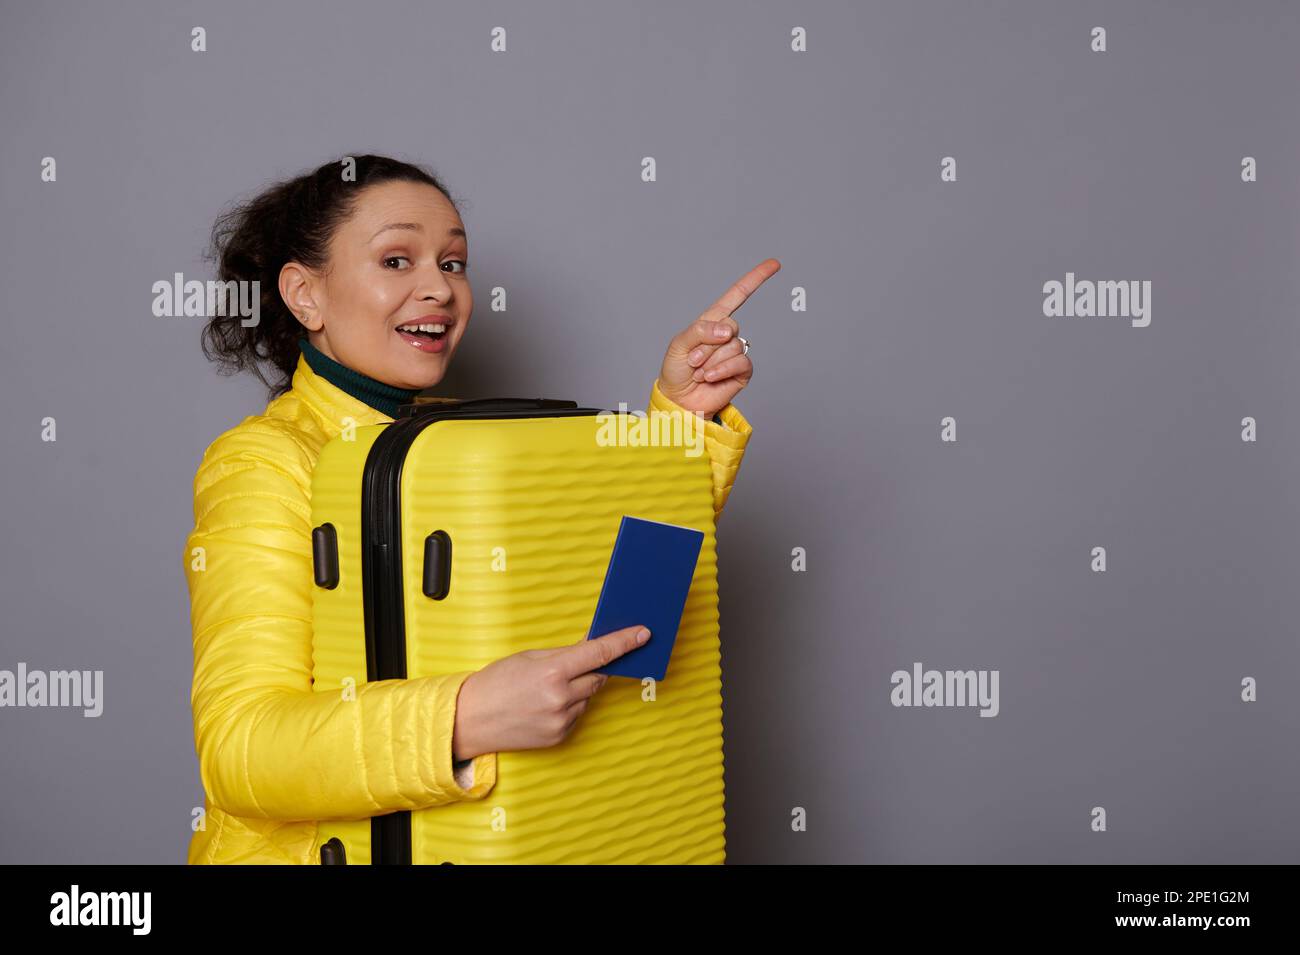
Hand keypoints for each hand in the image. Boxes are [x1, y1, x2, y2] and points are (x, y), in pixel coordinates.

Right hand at [451, 624, 650, 759]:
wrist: (469, 720)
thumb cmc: (495, 683)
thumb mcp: (529, 657)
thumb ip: (564, 654)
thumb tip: (593, 646)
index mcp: (553, 672)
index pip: (599, 654)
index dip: (624, 642)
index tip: (643, 634)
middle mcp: (561, 698)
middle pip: (598, 677)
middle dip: (593, 668)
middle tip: (578, 663)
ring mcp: (561, 720)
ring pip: (588, 697)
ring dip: (579, 688)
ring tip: (547, 688)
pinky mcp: (560, 736)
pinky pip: (577, 714)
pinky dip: (570, 705)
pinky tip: (545, 704)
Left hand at [656, 258, 779, 416]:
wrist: (679, 401)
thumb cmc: (676, 371)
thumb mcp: (679, 344)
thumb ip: (701, 330)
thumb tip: (728, 330)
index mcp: (712, 322)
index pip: (737, 296)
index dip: (755, 279)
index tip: (774, 264)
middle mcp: (727, 335)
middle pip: (729, 326)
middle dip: (706, 345)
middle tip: (693, 360)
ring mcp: (736, 353)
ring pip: (732, 346)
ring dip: (710, 361)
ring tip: (699, 371)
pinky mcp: (742, 372)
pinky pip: (740, 362)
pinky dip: (722, 369)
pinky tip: (710, 377)